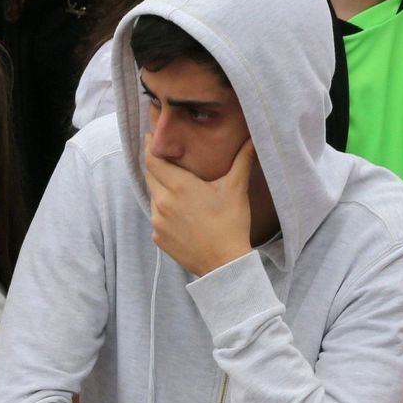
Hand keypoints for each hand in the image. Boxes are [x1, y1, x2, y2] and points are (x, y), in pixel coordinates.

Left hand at [145, 143, 254, 276]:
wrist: (224, 264)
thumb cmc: (230, 224)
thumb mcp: (236, 189)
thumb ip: (242, 160)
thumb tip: (252, 139)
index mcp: (178, 185)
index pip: (153, 159)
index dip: (151, 146)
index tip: (153, 137)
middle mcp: (162, 201)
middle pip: (150, 175)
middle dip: (156, 165)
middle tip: (166, 157)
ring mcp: (157, 221)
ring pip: (153, 196)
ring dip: (161, 188)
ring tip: (177, 186)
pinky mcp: (158, 237)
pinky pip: (157, 217)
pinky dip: (164, 211)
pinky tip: (181, 213)